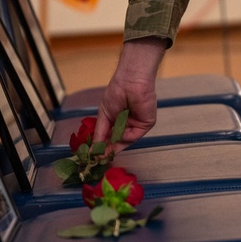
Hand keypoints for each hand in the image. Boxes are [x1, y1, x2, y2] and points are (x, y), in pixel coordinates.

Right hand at [93, 37, 164, 152]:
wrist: (130, 82)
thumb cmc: (116, 93)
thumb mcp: (104, 115)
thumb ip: (100, 133)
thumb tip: (93, 150)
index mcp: (118, 121)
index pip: (111, 138)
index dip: (103, 147)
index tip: (94, 157)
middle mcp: (128, 125)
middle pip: (119, 143)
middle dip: (109, 151)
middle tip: (99, 159)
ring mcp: (137, 125)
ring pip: (126, 141)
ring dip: (115, 145)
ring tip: (105, 149)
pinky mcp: (146, 124)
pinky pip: (134, 135)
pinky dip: (125, 135)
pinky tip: (119, 131)